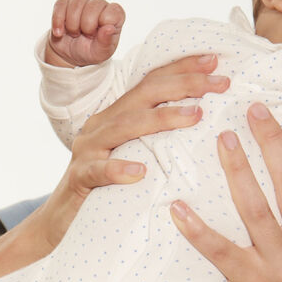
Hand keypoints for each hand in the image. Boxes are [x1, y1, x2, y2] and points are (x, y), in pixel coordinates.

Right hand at [25, 54, 229, 254]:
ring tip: (195, 116)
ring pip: (126, 126)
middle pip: (144, 94)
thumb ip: (157, 142)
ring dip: (163, 119)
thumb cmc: (106, 190)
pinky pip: (99, 170)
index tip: (216, 61)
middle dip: (184, 84)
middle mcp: (102, 125)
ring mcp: (88, 149)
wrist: (61, 220)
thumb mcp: (134, 158)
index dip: (182, 68)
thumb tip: (202, 128)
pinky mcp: (79, 177)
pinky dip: (119, 169)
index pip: (151, 83)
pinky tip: (140, 172)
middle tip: (220, 82)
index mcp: (117, 116)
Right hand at [46, 0, 125, 67]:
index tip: (97, 35)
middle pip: (93, 7)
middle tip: (86, 35)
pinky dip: (58, 22)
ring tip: (75, 33)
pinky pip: (60, 5)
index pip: (114, 11)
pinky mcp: (66, 1)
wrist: (69, 53)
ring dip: (72, 26)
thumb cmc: (90, 51)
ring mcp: (83, 0)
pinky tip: (60, 32)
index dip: (103, 24)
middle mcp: (100, 5)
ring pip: (75, 5)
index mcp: (114, 16)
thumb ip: (106, 42)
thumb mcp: (100, 53)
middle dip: (86, 27)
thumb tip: (110, 28)